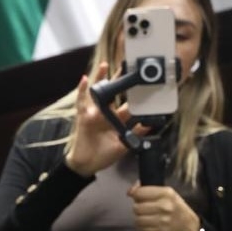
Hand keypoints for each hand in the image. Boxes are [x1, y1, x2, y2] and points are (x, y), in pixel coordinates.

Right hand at [65, 62, 137, 176]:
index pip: (128, 104)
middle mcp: (106, 113)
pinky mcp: (84, 115)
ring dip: (100, 79)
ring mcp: (94, 113)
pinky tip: (84, 79)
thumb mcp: (124, 145)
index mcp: (116, 120)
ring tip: (106, 66)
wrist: (87, 164)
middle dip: (121, 81)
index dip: (136, 96)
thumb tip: (150, 123)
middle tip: (129, 67)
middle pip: (114, 94)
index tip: (145, 86)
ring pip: (98, 92)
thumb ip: (136, 134)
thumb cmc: (104, 155)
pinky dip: (82, 90)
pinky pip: (81, 101)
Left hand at [127, 183, 200, 230]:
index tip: (137, 196)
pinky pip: (143, 230)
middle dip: (138, 208)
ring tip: (146, 217)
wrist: (189, 225)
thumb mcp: (165, 192)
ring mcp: (164, 220)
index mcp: (166, 193)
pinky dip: (143, 228)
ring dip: (139, 219)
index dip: (135, 194)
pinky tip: (149, 225)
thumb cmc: (174, 206)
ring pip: (138, 220)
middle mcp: (165, 206)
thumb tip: (130, 191)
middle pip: (137, 207)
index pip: (139, 193)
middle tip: (144, 209)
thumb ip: (146, 188)